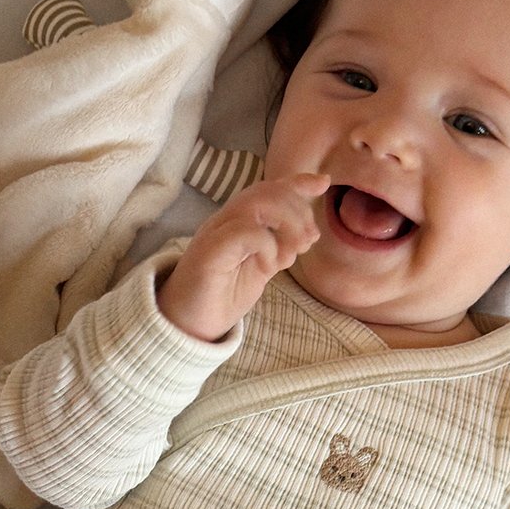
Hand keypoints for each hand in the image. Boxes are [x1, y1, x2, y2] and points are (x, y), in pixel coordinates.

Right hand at [155, 171, 327, 340]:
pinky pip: (244, 232)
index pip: (266, 190)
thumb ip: (280, 248)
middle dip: (297, 208)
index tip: (322, 182)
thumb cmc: (221, 299)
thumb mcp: (261, 270)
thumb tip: (308, 233)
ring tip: (296, 249)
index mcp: (236, 223)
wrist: (186, 327)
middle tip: (310, 239)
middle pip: (264, 191)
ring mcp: (215, 234)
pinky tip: (271, 265)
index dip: (295, 182)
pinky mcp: (210, 253)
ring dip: (287, 222)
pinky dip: (268, 244)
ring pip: (255, 204)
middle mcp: (224, 222)